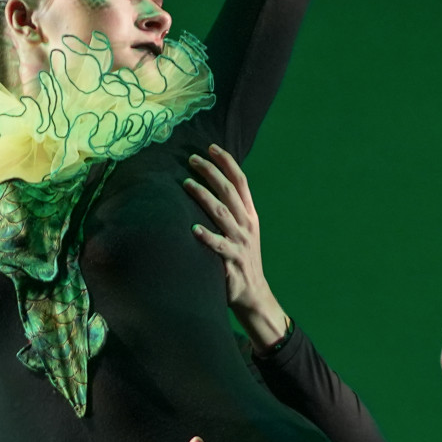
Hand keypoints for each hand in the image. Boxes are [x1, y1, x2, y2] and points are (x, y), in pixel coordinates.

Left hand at [184, 147, 290, 349]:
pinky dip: (206, 237)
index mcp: (250, 215)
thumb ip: (231, 211)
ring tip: (187, 184)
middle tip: (192, 159)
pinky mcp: (232, 261)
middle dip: (211, 172)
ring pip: (222, 213)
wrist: (254, 294)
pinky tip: (193, 230)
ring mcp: (240, 242)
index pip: (240, 182)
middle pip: (229, 191)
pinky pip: (218, 246)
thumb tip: (211, 187)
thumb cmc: (241, 259)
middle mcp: (247, 225)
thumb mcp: (243, 232)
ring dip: (204, 197)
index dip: (227, 162)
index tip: (211, 147)